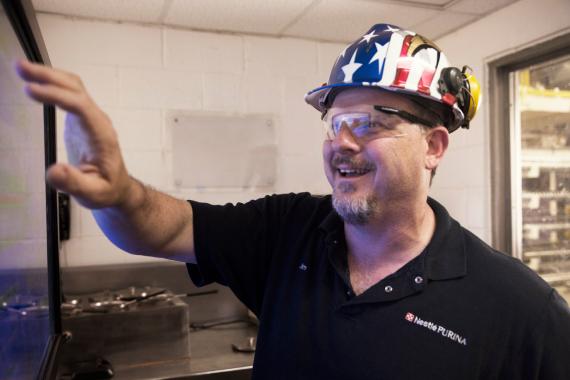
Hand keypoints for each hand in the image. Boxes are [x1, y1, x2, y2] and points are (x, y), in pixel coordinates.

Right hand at [16, 60, 132, 208]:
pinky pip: (68, 94)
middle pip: (76, 90)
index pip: (80, 106)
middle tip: (21, 68)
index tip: (32, 90)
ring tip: (21, 67)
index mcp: (101, 135)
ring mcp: (90, 118)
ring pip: (72, 87)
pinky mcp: (81, 120)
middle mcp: (97, 121)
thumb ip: (75, 183)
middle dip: (49, 76)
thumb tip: (54, 171)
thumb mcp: (93, 193)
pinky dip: (51, 84)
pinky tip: (33, 80)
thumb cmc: (107, 190)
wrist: (116, 187)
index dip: (57, 96)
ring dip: (49, 75)